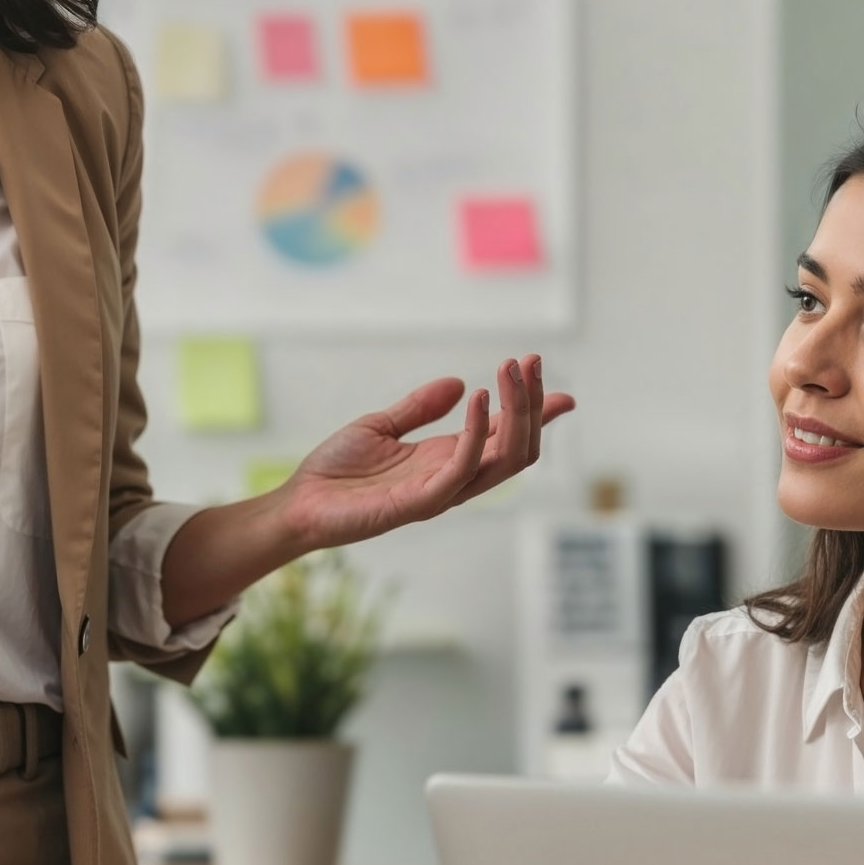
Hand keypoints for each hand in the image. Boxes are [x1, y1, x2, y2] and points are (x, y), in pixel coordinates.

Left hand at [276, 355, 573, 550]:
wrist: (299, 503)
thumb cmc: (336, 471)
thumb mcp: (381, 425)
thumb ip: (419, 407)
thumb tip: (459, 382)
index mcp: (448, 460)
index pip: (507, 439)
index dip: (537, 416)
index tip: (564, 393)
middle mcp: (453, 477)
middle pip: (517, 447)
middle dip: (532, 404)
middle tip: (531, 361)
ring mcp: (441, 492)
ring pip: (504, 459)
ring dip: (516, 411)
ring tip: (513, 369)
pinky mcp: (421, 502)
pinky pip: (463, 467)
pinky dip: (477, 431)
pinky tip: (477, 396)